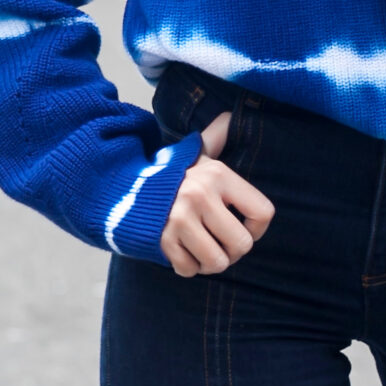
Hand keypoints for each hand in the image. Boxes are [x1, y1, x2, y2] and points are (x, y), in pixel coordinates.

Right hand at [160, 112, 274, 277]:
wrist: (122, 187)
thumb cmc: (170, 177)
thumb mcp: (194, 154)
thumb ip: (216, 137)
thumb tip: (231, 116)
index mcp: (217, 174)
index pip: (262, 212)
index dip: (258, 228)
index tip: (245, 227)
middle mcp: (200, 194)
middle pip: (241, 244)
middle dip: (234, 251)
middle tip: (222, 245)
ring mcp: (179, 218)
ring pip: (217, 262)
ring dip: (211, 262)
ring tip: (202, 249)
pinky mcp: (162, 239)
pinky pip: (189, 269)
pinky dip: (187, 266)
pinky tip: (181, 251)